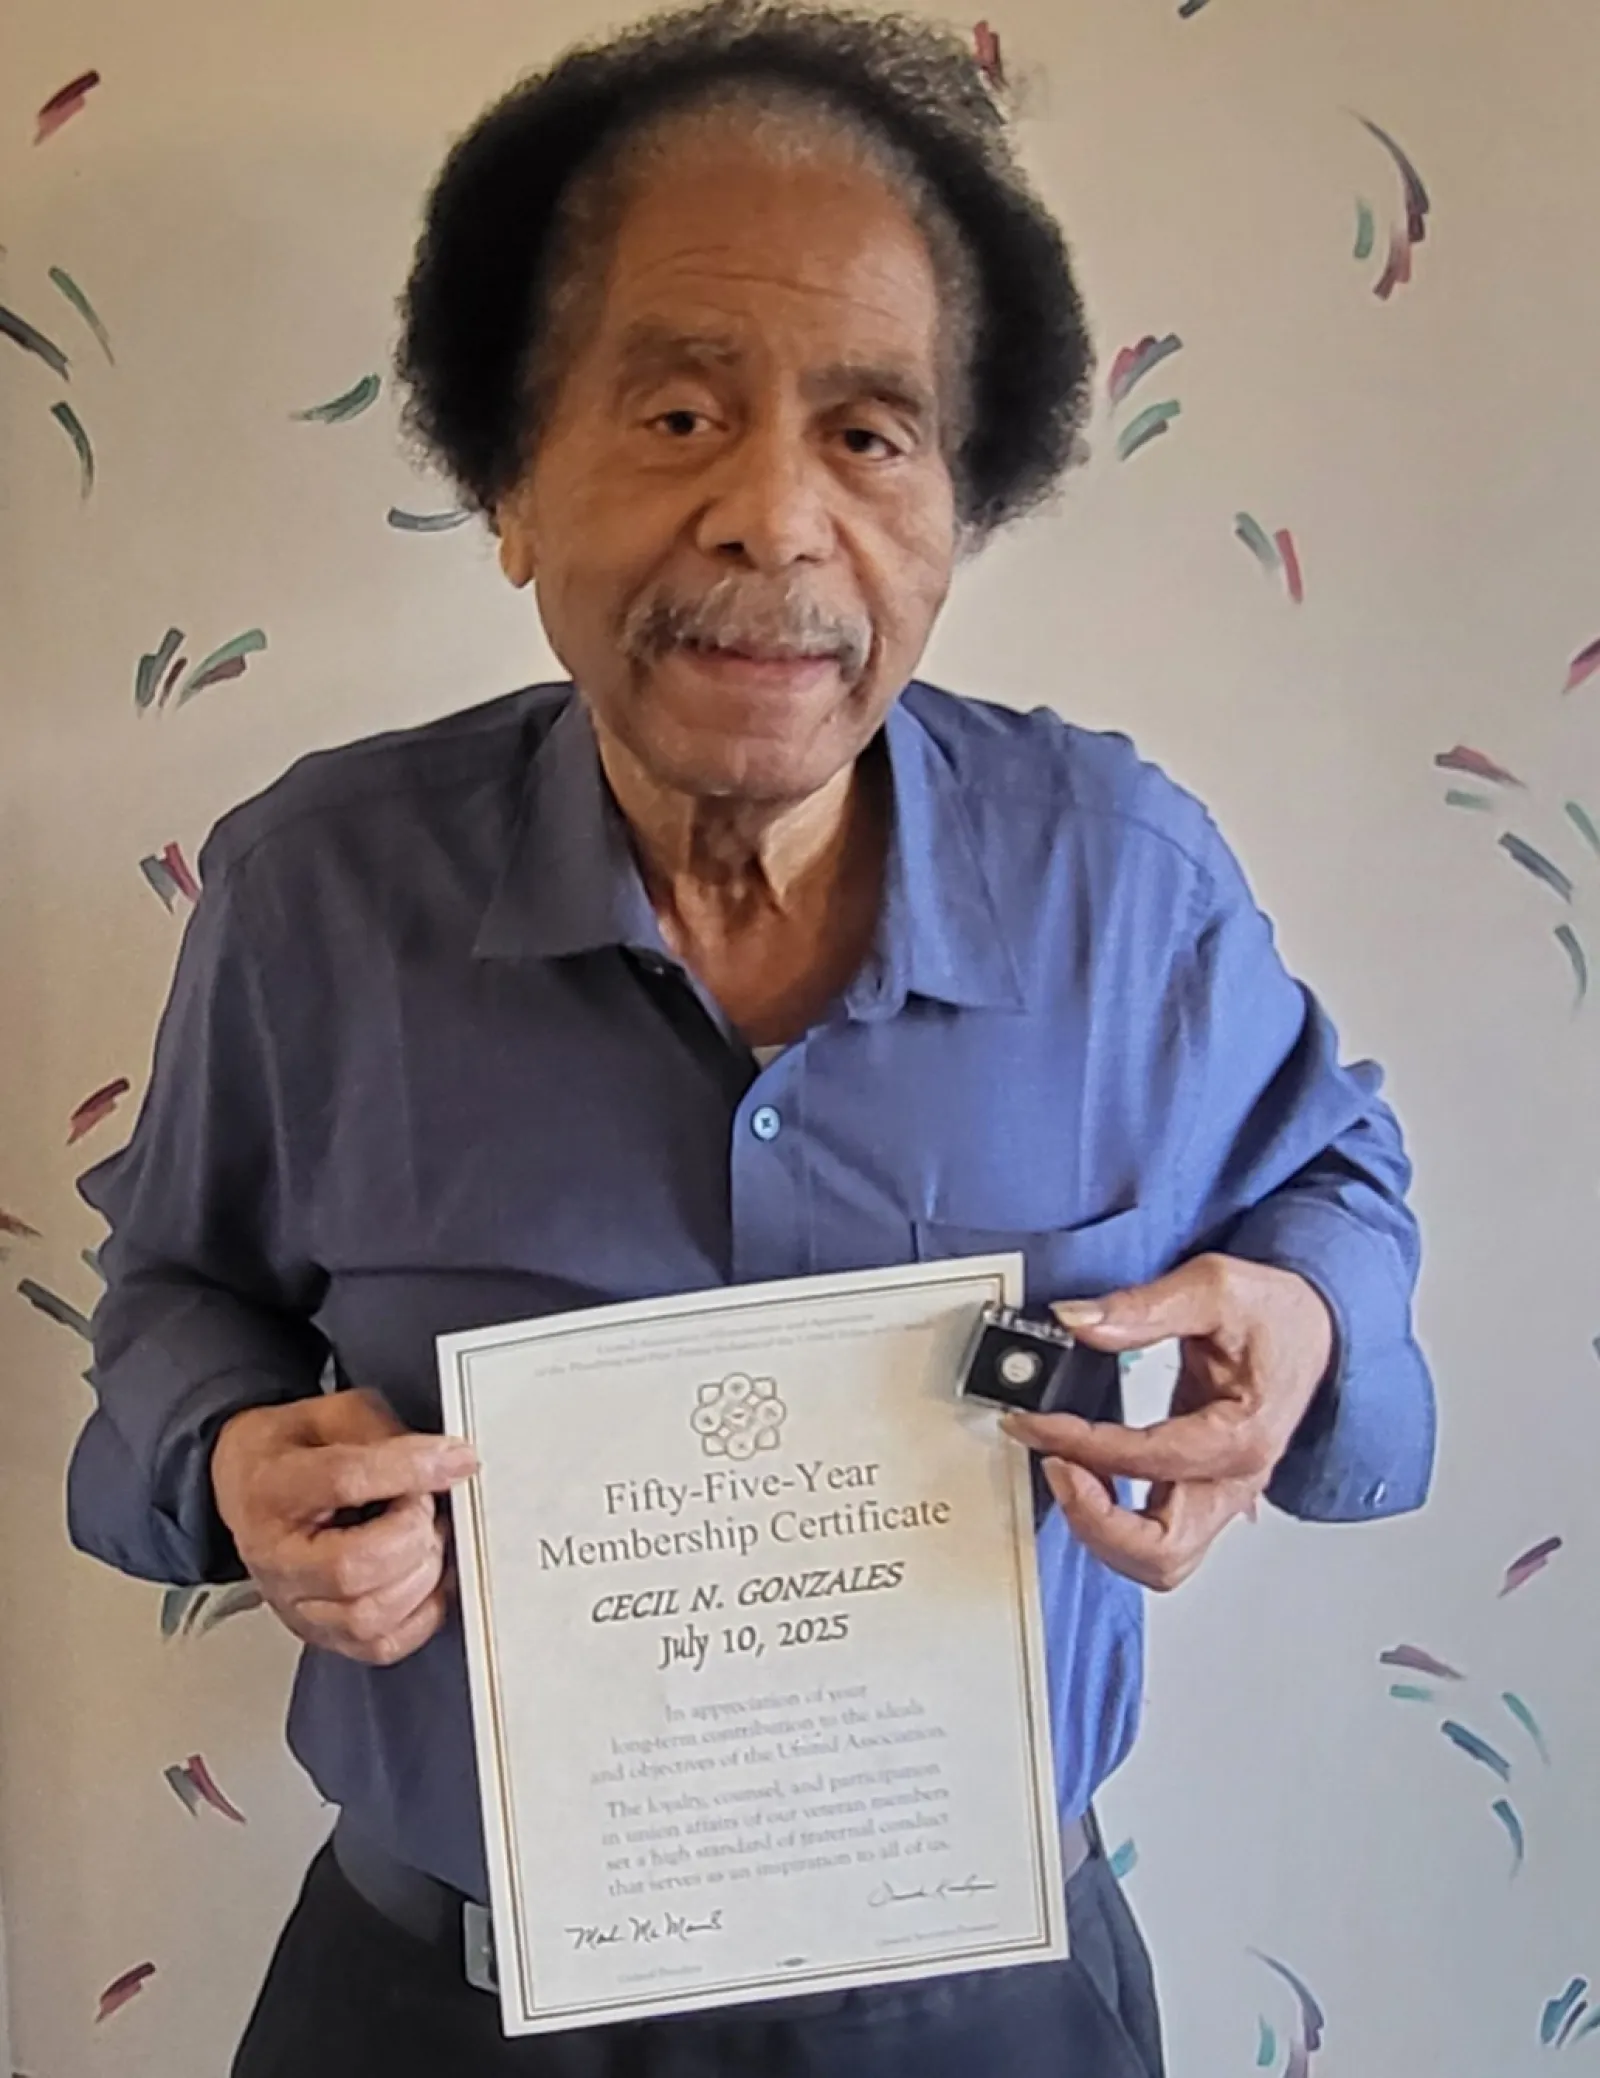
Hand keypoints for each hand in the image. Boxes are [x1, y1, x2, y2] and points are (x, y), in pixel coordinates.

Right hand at [210, 1387, 478, 1664]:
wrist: (248, 1486)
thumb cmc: (290, 1452)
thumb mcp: (332, 1415)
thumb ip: (384, 1432)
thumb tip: (443, 1460)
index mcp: (273, 1489)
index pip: (345, 1480)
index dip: (410, 1468)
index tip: (455, 1459)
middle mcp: (277, 1557)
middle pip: (352, 1566)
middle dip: (411, 1532)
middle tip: (423, 1504)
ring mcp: (295, 1603)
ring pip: (367, 1616)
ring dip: (419, 1575)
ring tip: (423, 1539)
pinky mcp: (319, 1632)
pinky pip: (380, 1646)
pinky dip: (420, 1615)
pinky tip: (424, 1578)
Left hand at [1002, 1254, 1331, 1591]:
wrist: (1314, 1328)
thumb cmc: (1276, 1314)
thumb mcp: (1214, 1287)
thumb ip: (1143, 1307)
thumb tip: (1078, 1321)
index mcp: (1243, 1435)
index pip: (1147, 1459)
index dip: (1079, 1442)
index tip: (1034, 1419)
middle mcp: (1235, 1481)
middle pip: (1162, 1550)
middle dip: (1093, 1518)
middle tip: (1051, 1464)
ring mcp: (1221, 1496)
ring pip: (1161, 1561)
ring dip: (1102, 1532)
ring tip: (1065, 1474)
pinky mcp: (1203, 1494)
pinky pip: (1159, 1540)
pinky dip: (1114, 1527)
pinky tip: (1086, 1482)